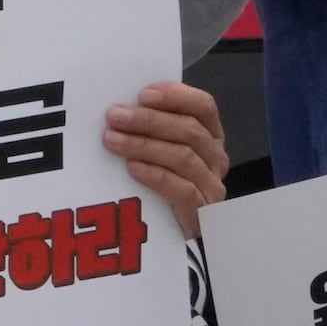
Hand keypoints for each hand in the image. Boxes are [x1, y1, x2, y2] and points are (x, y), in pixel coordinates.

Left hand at [103, 81, 230, 241]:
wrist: (173, 231)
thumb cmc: (159, 177)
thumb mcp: (155, 145)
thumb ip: (147, 124)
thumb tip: (116, 103)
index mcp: (208, 134)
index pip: (203, 106)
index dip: (176, 96)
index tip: (142, 94)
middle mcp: (214, 157)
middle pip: (189, 130)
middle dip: (149, 120)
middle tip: (114, 116)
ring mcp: (211, 185)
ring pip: (184, 157)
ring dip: (144, 145)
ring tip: (112, 140)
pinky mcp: (202, 212)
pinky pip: (183, 190)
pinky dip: (156, 176)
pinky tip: (132, 169)